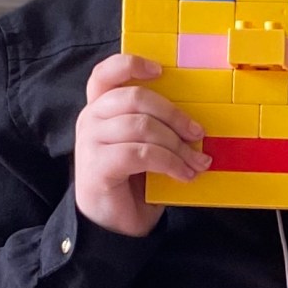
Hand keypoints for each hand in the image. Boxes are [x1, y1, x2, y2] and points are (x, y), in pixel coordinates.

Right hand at [74, 53, 210, 236]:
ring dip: (177, 145)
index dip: (132, 64)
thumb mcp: (145, 143)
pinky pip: (141, 154)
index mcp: (101, 107)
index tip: (160, 70)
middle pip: (136, 98)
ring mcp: (90, 142)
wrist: (114, 223)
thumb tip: (194, 117)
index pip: (106, 73)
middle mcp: (90, 118)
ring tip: (196, 162)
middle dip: (174, 115)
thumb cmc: (134, 178)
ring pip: (142, 126)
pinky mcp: (96, 166)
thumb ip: (155, 122)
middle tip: (198, 133)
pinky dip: (170, 163)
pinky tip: (183, 174)